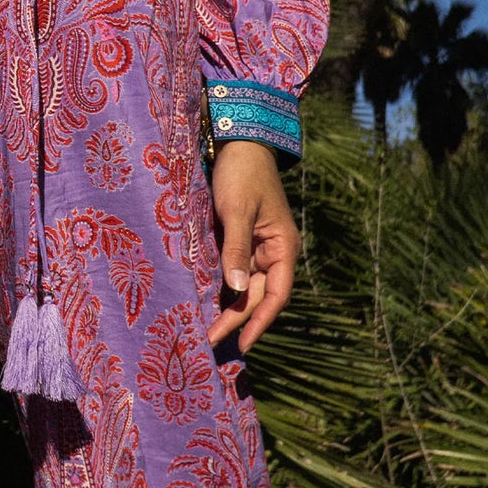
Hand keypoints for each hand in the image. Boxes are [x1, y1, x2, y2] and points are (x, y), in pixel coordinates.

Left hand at [207, 141, 298, 354]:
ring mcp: (256, 248)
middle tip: (211, 340)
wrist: (238, 144)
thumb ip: (236, 250)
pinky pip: (232, 271)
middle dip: (236, 319)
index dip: (260, 321)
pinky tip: (205, 302)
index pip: (276, 295)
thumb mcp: (236, 211)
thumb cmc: (241, 174)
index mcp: (283, 248)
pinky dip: (221, 288)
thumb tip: (236, 290)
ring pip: (244, 286)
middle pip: (256, 295)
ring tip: (207, 330)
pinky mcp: (239, 241)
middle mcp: (273, 252)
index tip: (242, 343)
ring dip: (228, 307)